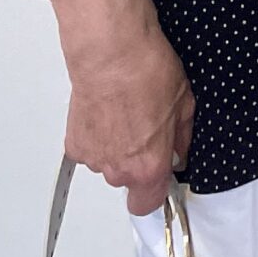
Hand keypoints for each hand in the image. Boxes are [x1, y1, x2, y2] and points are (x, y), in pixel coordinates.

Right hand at [42, 0, 193, 214]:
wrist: (111, 51)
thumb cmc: (148, 72)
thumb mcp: (184, 103)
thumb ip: (182, 139)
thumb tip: (180, 153)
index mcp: (148, 167)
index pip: (147, 205)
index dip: (155, 191)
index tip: (161, 174)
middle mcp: (117, 170)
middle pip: (128, 180)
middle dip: (138, 160)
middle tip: (146, 126)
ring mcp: (93, 157)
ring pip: (109, 162)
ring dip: (116, 146)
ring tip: (125, 112)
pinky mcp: (73, 143)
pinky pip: (92, 147)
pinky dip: (98, 134)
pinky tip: (106, 109)